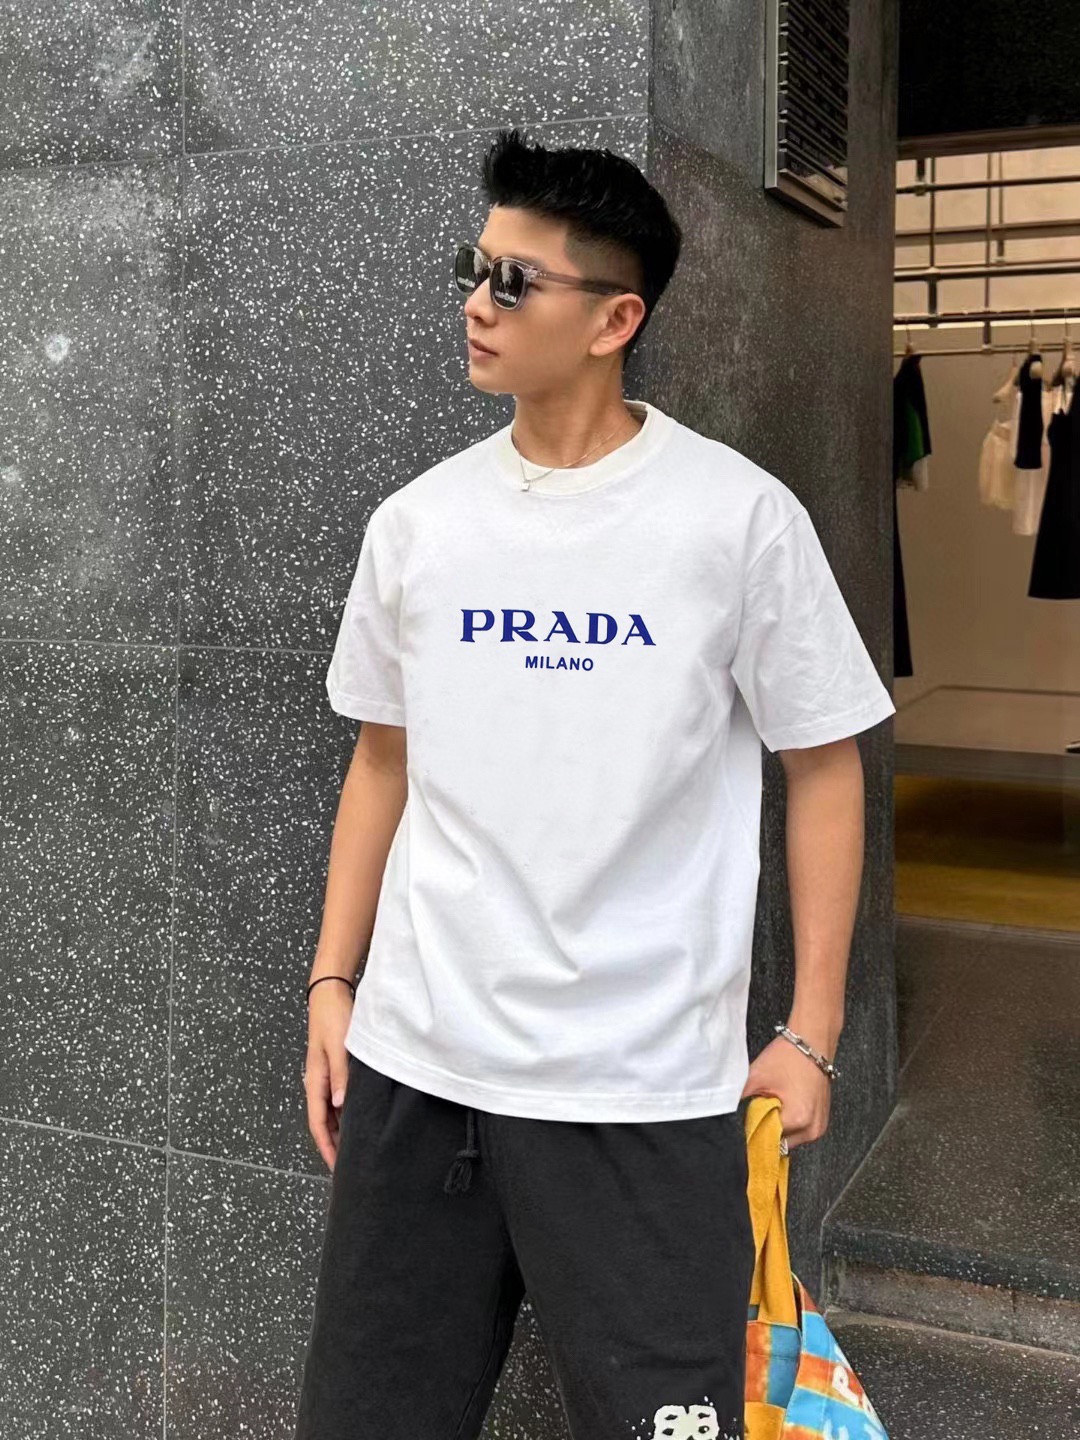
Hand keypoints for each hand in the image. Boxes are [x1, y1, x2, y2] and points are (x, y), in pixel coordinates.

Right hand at [303, 985, 353, 1170]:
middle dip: (334, 1145)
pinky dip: (345, 1113)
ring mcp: (325, 1076)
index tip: (336, 1168)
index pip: (318, 1123)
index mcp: (315, 1081)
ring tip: (356, 1149)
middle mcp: (318, 1083)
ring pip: (331, 1112)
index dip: (326, 1147)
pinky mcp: (334, 1068)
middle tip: (350, 1166)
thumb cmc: (333, 1018)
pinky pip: (338, 1098)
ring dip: (340, 1130)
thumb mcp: (339, 1047)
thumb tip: (340, 1106)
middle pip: (324, 1122)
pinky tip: (358, 1119)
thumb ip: (341, 1076)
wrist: (330, 993)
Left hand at [740, 1034, 832, 1150]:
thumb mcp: (756, 1076)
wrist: (812, 1041)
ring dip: (778, 1125)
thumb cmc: (789, 1056)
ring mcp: (819, 1126)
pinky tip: (784, 1103)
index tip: (747, 1119)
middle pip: (779, 1142)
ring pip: (790, 1138)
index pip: (767, 1139)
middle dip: (767, 1128)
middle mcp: (812, 1128)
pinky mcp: (822, 1119)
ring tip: (773, 1102)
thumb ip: (738, 1097)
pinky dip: (789, 1120)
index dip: (754, 1129)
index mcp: (798, 1119)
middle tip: (761, 1106)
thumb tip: (724, 1110)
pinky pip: (800, 1130)